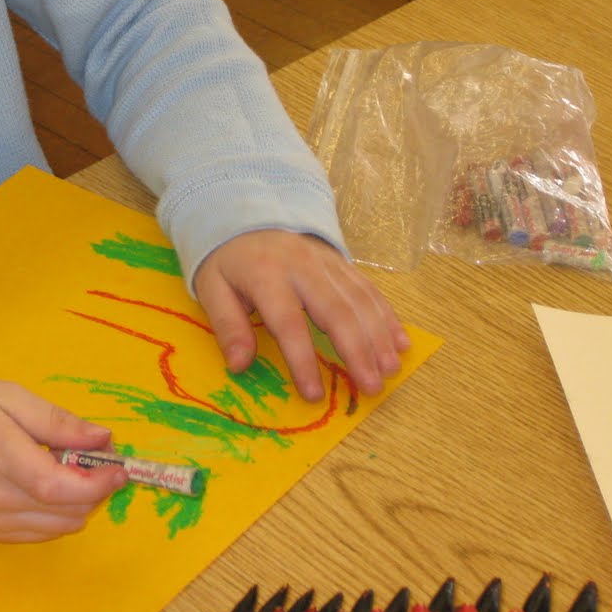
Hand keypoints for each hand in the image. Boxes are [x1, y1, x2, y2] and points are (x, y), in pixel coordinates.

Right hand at [0, 379, 126, 541]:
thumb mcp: (10, 396)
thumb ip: (57, 421)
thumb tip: (103, 439)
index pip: (58, 485)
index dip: (97, 482)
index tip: (120, 467)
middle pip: (64, 510)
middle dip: (95, 489)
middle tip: (98, 460)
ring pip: (57, 527)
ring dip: (79, 504)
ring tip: (75, 473)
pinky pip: (39, 535)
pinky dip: (58, 516)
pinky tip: (52, 490)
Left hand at [194, 229, 408, 400]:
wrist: (247, 217)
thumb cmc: (229, 262)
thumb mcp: (212, 289)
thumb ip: (227, 326)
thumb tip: (239, 365)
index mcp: (265, 274)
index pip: (288, 322)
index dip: (303, 360)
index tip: (314, 394)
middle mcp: (302, 266)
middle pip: (336, 311)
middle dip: (356, 351)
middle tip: (371, 388)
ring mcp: (326, 262)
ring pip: (359, 300)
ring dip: (378, 337)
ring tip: (390, 371)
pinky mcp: (341, 262)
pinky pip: (369, 289)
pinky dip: (387, 316)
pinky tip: (400, 342)